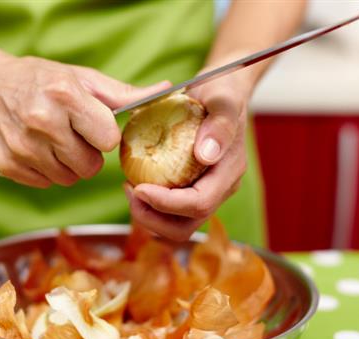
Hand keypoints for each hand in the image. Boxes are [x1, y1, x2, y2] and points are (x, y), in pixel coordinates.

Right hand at [0, 54, 168, 186]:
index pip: (108, 140)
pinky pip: (46, 183)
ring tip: (56, 141)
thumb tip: (167, 91)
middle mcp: (41, 121)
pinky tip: (38, 149)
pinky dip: (47, 171)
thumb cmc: (40, 80)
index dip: (105, 136)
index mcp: (65, 95)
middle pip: (90, 166)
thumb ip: (125, 93)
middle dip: (88, 153)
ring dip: (69, 164)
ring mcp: (21, 147)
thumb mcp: (83, 79)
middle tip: (74, 135)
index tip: (95, 126)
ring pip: (69, 179)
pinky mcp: (7, 165)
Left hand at [124, 67, 253, 240]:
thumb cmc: (222, 91)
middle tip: (130, 192)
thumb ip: (220, 124)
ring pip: (176, 225)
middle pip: (186, 226)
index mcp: (228, 173)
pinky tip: (136, 182)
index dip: (166, 204)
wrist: (223, 91)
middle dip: (153, 218)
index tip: (138, 187)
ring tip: (130, 188)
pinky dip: (151, 205)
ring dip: (149, 215)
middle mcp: (221, 189)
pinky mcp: (194, 188)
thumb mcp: (223, 99)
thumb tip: (205, 154)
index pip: (198, 204)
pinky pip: (171, 211)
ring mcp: (208, 191)